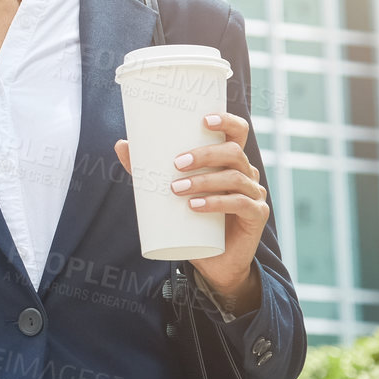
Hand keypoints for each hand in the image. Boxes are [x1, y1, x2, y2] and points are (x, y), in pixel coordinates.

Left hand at [113, 110, 269, 304]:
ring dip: (204, 181)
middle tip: (176, 164)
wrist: (213, 259)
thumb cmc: (192, 218)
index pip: (237, 132)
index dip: (227, 121)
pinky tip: (195, 206)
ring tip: (176, 189)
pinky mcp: (257, 215)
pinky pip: (241, 204)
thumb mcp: (168, 191)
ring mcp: (254, 194)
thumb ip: (147, 169)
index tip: (204, 119)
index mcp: (230, 160)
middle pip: (233, 153)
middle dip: (204, 155)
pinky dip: (216, 203)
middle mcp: (247, 173)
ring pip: (234, 178)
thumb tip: (121, 144)